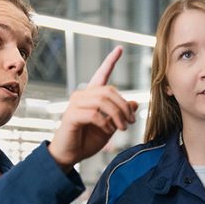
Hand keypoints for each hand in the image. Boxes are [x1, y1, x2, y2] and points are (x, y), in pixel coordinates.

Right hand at [51, 47, 137, 168]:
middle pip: (109, 91)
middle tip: (132, 121)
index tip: (120, 49)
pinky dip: (105, 123)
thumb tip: (135, 103)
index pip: (101, 74)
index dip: (110, 61)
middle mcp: (82, 96)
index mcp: (91, 96)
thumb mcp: (110, 126)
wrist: (70, 155)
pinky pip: (94, 114)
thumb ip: (120, 114)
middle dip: (124, 106)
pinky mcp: (71, 116)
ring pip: (103, 101)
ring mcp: (75, 105)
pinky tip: (108, 130)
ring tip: (124, 128)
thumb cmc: (87, 140)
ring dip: (118, 115)